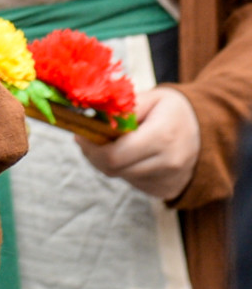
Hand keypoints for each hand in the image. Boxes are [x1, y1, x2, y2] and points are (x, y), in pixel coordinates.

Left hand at [77, 86, 200, 200]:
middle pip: (113, 169)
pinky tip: (133, 155)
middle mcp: (169, 163)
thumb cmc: (172, 109)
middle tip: (88, 138)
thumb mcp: (150, 98)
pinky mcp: (168, 190)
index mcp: (162, 137)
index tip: (80, 134)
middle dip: (94, 154)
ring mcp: (170, 180)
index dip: (90, 147)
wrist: (208, 129)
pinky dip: (125, 169)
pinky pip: (134, 183)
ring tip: (115, 143)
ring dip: (110, 161)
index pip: (114, 155)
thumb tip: (90, 116)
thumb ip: (121, 108)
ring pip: (122, 176)